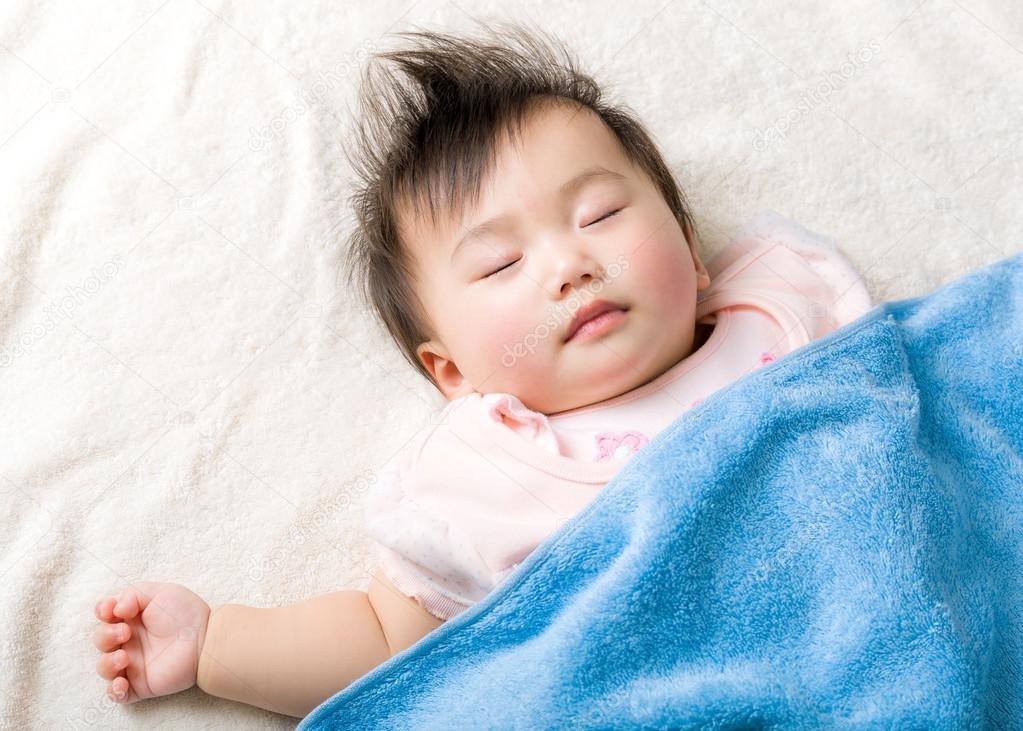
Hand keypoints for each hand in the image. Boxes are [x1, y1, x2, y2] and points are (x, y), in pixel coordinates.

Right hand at [93, 581, 210, 703]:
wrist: (206, 639)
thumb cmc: (185, 613)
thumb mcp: (160, 592)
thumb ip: (132, 594)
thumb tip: (115, 608)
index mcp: (132, 618)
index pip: (105, 616)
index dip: (101, 612)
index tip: (110, 611)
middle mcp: (130, 641)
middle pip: (101, 640)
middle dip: (106, 636)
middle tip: (126, 632)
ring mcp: (134, 663)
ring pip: (105, 668)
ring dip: (107, 663)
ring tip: (124, 657)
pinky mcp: (141, 684)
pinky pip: (119, 695)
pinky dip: (114, 691)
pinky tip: (122, 682)